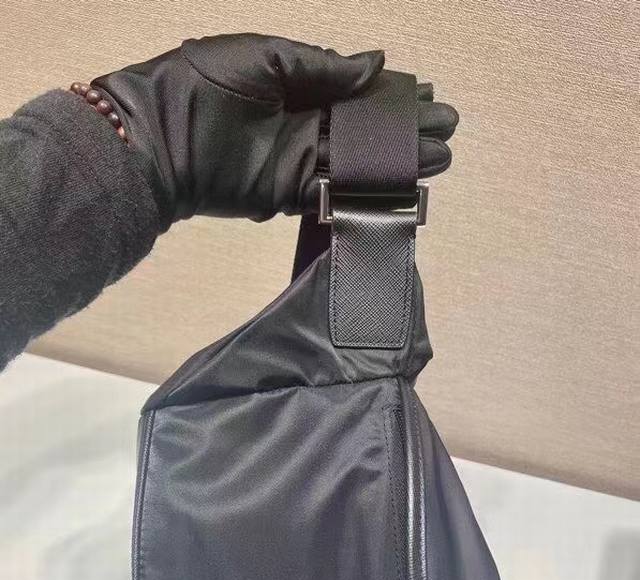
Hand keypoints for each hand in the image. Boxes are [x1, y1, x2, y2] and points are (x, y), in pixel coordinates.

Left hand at [92, 34, 457, 228]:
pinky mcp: (289, 194)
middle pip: (365, 128)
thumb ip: (324, 64)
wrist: (161, 138)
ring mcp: (298, 161)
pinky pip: (335, 193)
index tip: (429, 93)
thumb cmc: (205, 83)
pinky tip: (403, 191)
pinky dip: (368, 193)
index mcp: (299, 83)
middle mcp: (304, 123)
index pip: (356, 90)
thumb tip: (378, 61)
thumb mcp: (268, 55)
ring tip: (440, 159)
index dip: (393, 94)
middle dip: (406, 129)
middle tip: (447, 129)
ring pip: (358, 163)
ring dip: (398, 162)